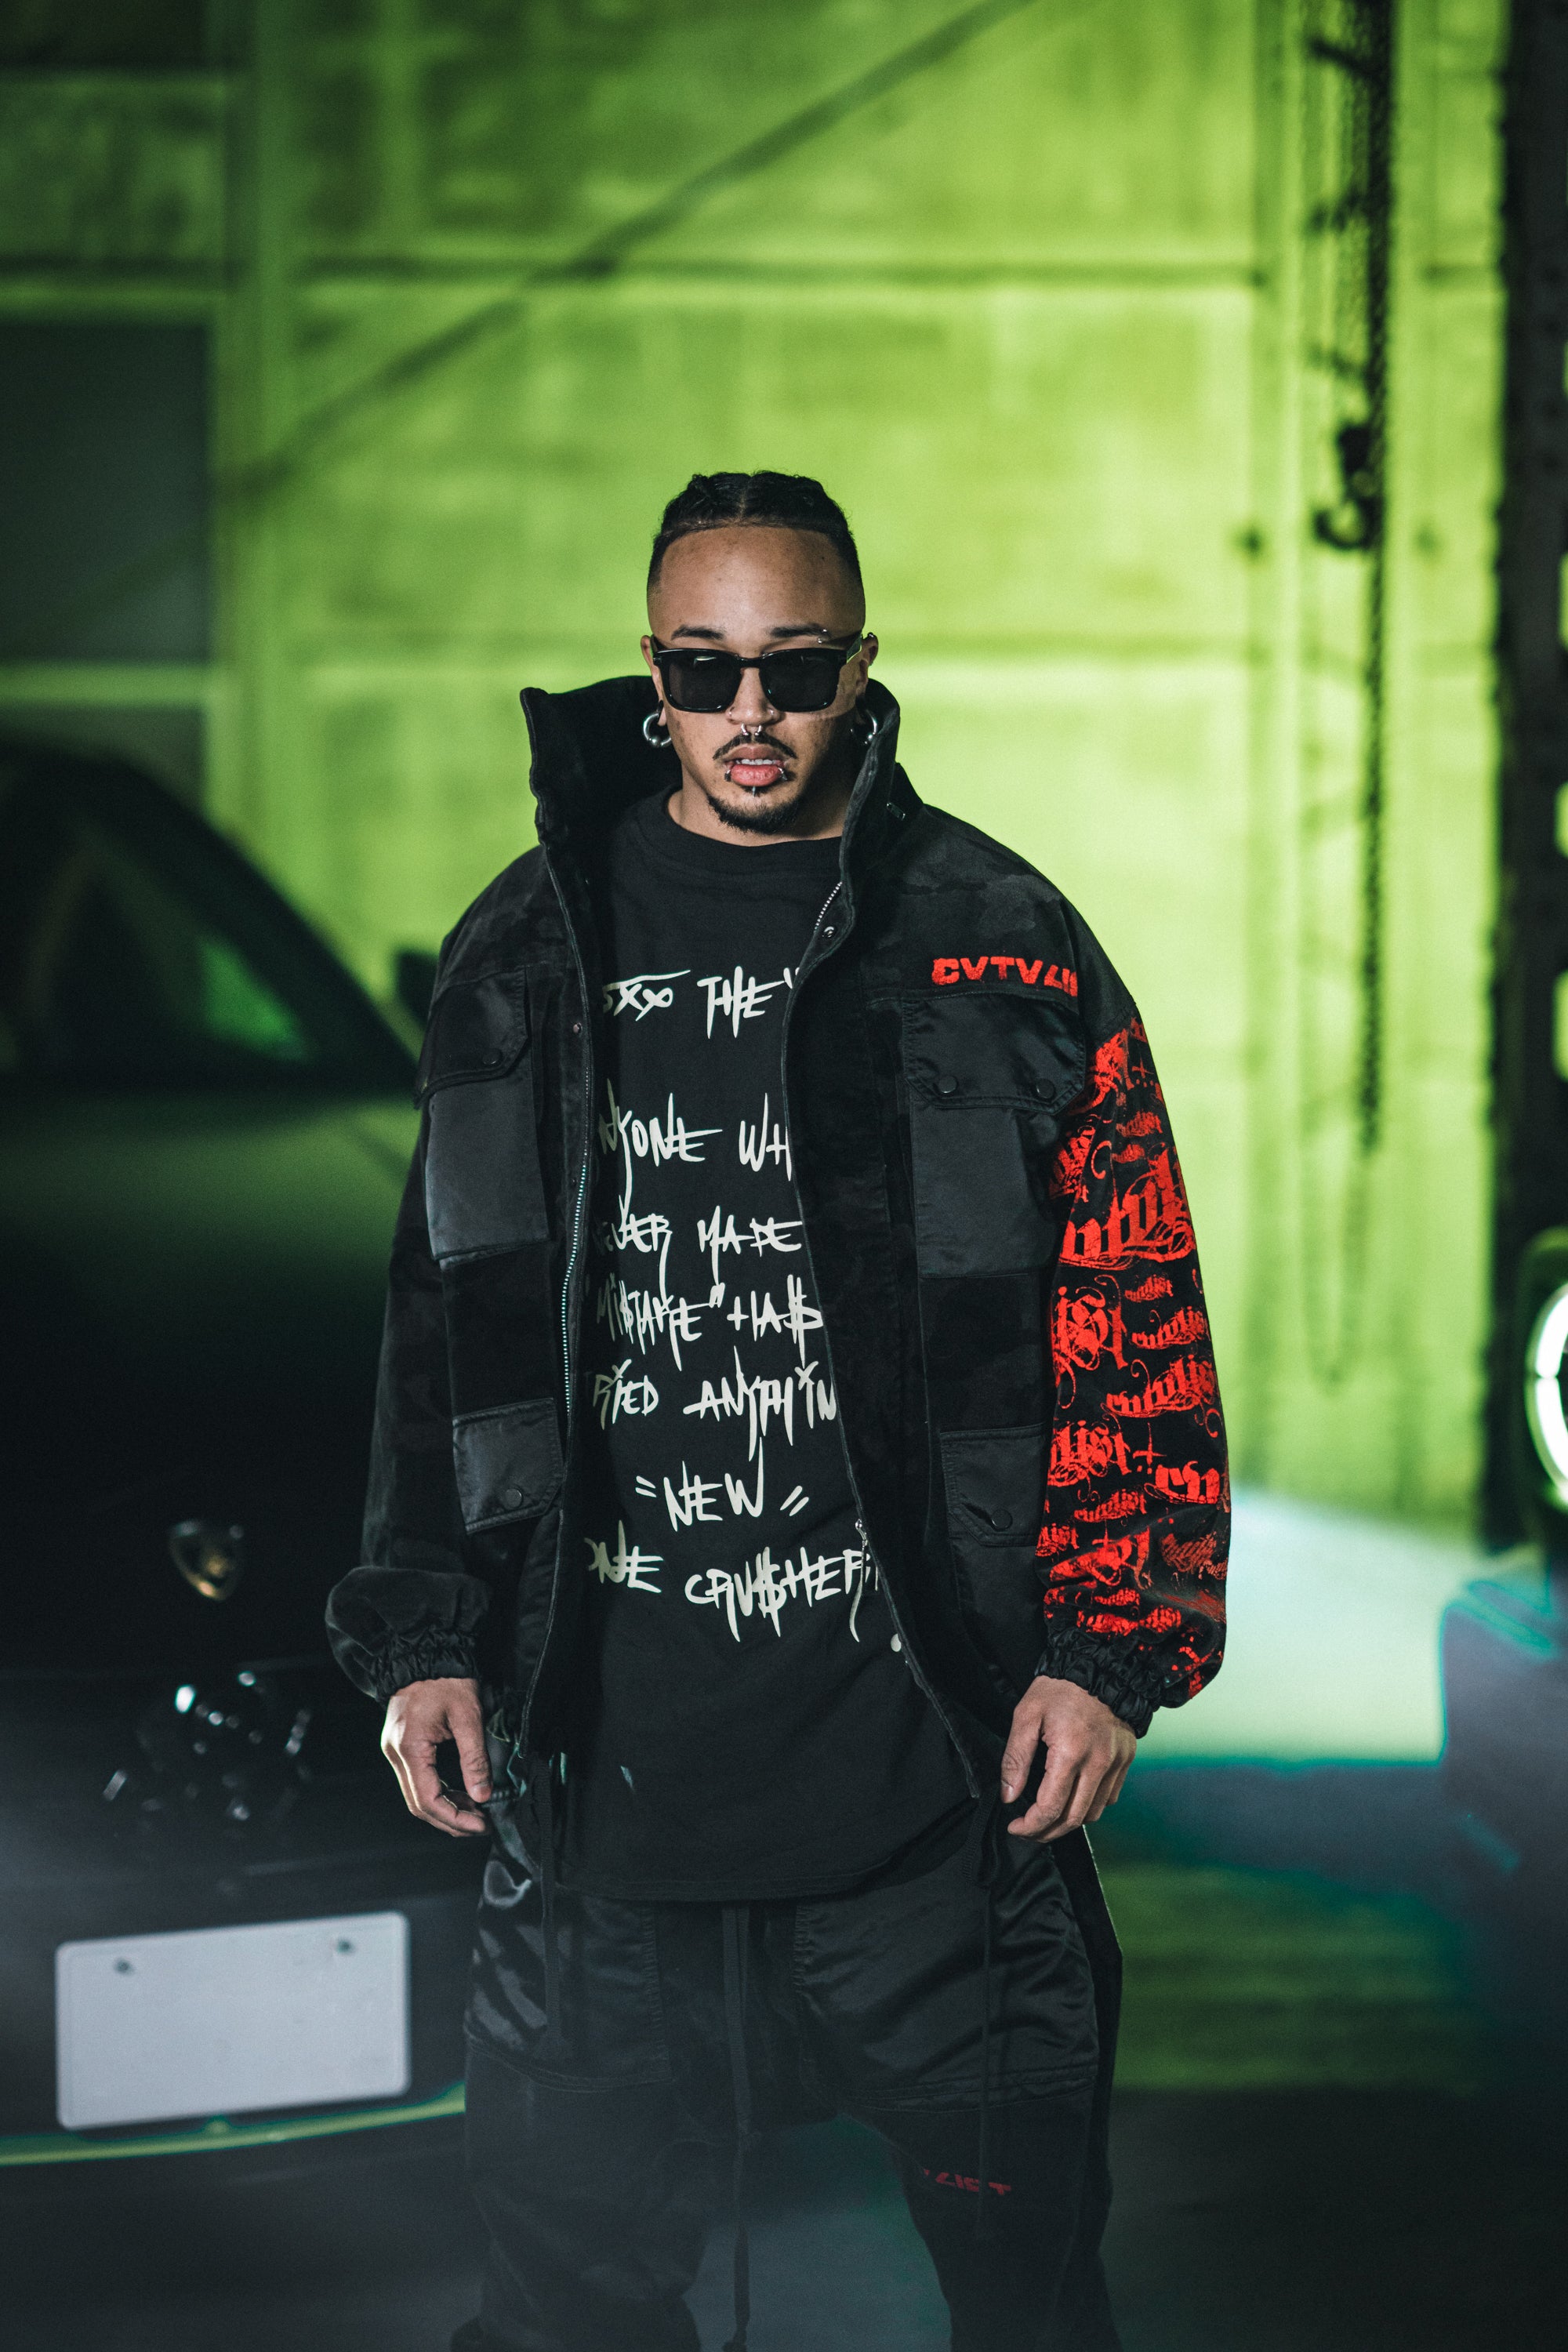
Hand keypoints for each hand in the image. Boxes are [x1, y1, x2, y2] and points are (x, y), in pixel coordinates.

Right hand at [381, 1676, 491, 1836]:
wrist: (426, 1652)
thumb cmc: (447, 1681)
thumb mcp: (468, 1717)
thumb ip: (475, 1759)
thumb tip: (483, 1795)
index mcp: (410, 1748)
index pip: (428, 1799)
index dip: (455, 1818)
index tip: (480, 1824)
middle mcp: (395, 1753)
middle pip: (418, 1803)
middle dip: (449, 1819)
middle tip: (479, 1825)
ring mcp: (394, 1750)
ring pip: (416, 1794)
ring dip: (444, 1807)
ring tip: (474, 1812)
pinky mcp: (400, 1745)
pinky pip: (416, 1779)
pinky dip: (438, 1791)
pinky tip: (460, 1794)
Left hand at [1000, 1674, 1135, 1843]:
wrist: (1101, 1666)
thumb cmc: (1060, 1688)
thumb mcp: (1027, 1715)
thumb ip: (1015, 1758)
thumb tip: (1009, 1796)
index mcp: (1070, 1752)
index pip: (1050, 1808)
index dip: (1030, 1826)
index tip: (1015, 1826)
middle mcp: (1098, 1763)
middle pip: (1073, 1819)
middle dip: (1047, 1833)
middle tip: (1028, 1831)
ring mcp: (1116, 1763)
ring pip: (1093, 1813)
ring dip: (1068, 1823)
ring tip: (1047, 1819)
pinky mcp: (1126, 1760)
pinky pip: (1109, 1797)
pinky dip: (1089, 1806)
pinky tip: (1072, 1799)